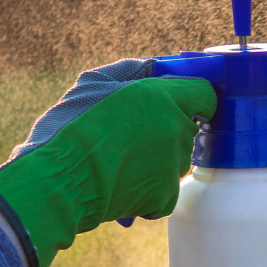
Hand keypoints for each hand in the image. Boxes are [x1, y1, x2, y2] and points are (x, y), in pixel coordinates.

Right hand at [0, 60, 216, 266]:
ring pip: (175, 158)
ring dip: (155, 157)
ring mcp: (175, 167)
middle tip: (130, 133)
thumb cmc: (71, 127)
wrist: (60, 181)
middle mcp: (178, 131)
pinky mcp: (165, 198)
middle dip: (165, 127)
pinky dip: (148, 188)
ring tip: (118, 159)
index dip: (193, 96)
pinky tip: (122, 182)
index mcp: (164, 98)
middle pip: (186, 127)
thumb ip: (133, 70)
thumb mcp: (94, 82)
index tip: (180, 101)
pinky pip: (165, 189)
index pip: (205, 94)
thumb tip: (155, 68)